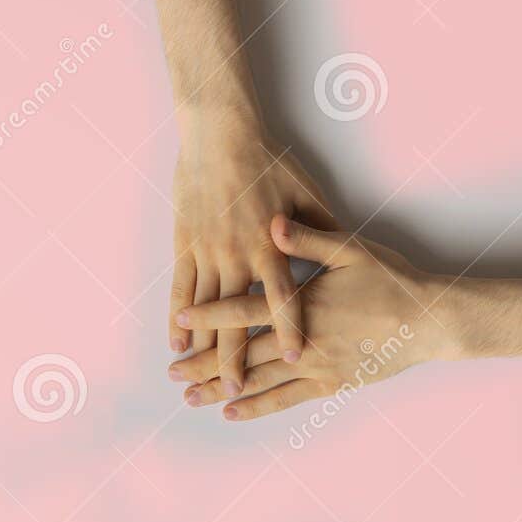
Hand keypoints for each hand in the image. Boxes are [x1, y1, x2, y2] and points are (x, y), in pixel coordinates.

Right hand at [169, 127, 334, 396]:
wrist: (219, 133)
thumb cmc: (267, 159)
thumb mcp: (305, 190)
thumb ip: (320, 226)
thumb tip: (345, 248)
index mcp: (271, 245)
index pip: (283, 298)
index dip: (289, 330)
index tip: (296, 358)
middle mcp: (238, 255)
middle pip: (237, 316)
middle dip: (235, 356)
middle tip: (235, 388)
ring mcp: (208, 252)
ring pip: (205, 308)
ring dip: (202, 344)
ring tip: (198, 376)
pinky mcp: (186, 244)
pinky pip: (181, 287)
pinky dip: (177, 316)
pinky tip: (176, 341)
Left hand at [171, 216, 463, 420]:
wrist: (431, 319)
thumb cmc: (392, 279)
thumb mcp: (351, 249)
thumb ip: (309, 238)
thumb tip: (274, 223)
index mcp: (302, 301)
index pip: (245, 308)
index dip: (211, 314)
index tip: (182, 320)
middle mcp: (303, 338)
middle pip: (243, 351)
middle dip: (204, 362)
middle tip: (172, 373)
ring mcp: (315, 364)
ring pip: (258, 380)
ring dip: (221, 389)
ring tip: (189, 398)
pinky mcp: (328, 383)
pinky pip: (285, 399)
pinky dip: (256, 407)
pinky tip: (230, 413)